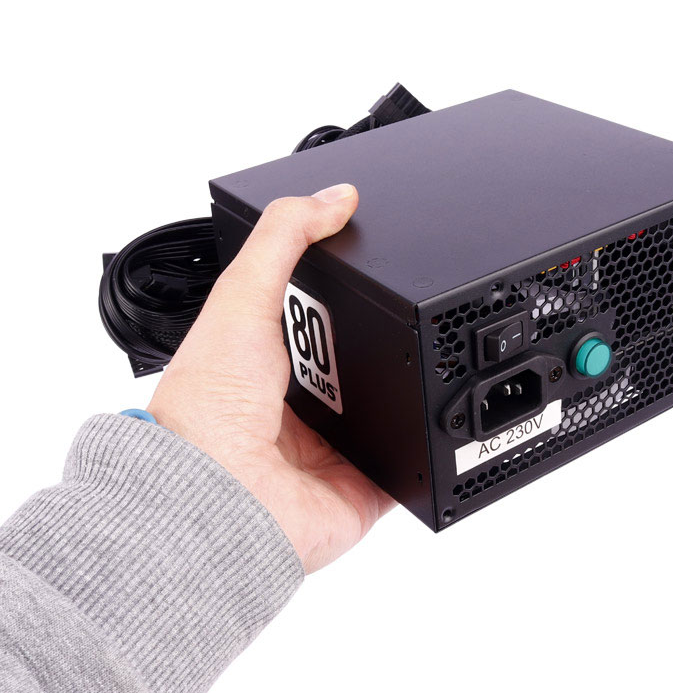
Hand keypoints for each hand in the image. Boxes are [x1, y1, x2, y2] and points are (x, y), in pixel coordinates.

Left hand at [147, 184, 394, 572]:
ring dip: (411, 388)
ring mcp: (339, 450)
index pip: (320, 320)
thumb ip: (282, 239)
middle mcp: (304, 410)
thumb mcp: (240, 298)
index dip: (346, 298)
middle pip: (367, 362)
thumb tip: (335, 196)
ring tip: (423, 358)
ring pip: (395, 408)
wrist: (221, 497)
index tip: (374, 271)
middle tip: (401, 320)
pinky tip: (442, 420)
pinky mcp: (369, 486)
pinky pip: (414, 464)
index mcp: (270, 366)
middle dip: (389, 342)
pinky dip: (429, 446)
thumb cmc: (209, 407)